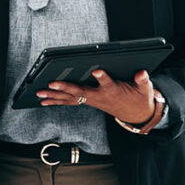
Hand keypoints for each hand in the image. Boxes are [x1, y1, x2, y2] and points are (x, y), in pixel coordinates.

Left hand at [37, 69, 154, 124]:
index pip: (108, 83)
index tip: (96, 71)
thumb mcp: (144, 88)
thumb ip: (142, 80)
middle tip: (51, 84)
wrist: (136, 114)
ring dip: (54, 96)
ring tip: (40, 94)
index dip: (102, 77)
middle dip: (65, 88)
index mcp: (113, 90)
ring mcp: (91, 100)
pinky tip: (44, 101)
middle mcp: (99, 97)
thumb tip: (142, 72)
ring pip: (71, 98)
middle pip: (80, 92)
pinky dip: (56, 101)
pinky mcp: (87, 102)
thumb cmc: (138, 98)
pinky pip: (69, 102)